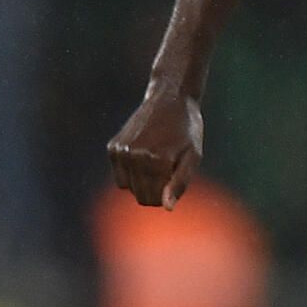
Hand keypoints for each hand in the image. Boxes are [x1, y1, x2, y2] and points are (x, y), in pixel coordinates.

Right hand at [107, 84, 203, 208]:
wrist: (170, 99)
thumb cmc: (187, 130)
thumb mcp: (193, 156)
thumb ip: (180, 183)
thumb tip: (166, 207)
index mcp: (158, 161)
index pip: (155, 200)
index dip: (167, 195)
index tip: (174, 179)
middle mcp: (136, 157)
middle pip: (140, 196)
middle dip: (155, 190)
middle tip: (167, 170)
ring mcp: (122, 152)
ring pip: (127, 188)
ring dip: (141, 181)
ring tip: (156, 161)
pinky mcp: (113, 148)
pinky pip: (119, 175)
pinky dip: (130, 171)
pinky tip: (143, 154)